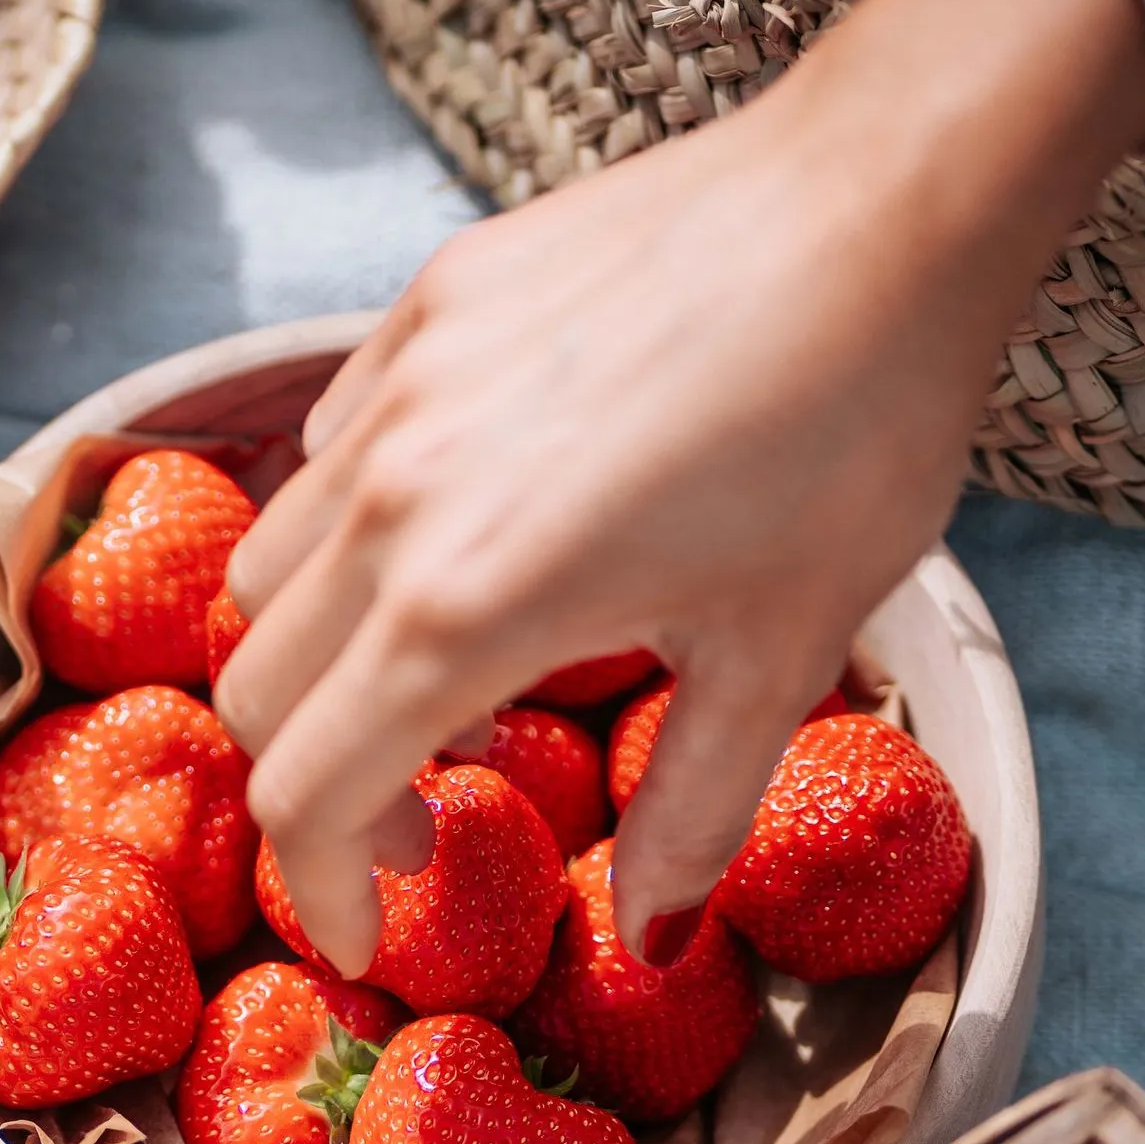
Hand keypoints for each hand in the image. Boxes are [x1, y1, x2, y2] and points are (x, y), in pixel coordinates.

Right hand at [213, 0, 1144, 972]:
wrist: (887, 204)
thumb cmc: (853, 428)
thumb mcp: (783, 652)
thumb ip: (692, 809)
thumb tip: (651, 939)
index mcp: (467, 605)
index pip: (307, 795)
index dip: (322, 893)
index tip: (370, 938)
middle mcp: (394, 498)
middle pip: (258, 688)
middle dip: (321, 785)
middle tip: (426, 817)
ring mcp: (399, 389)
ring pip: (273, 567)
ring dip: (329, 655)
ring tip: (455, 667)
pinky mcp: (427, 306)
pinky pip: (330, 446)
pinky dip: (358, 527)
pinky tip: (470, 527)